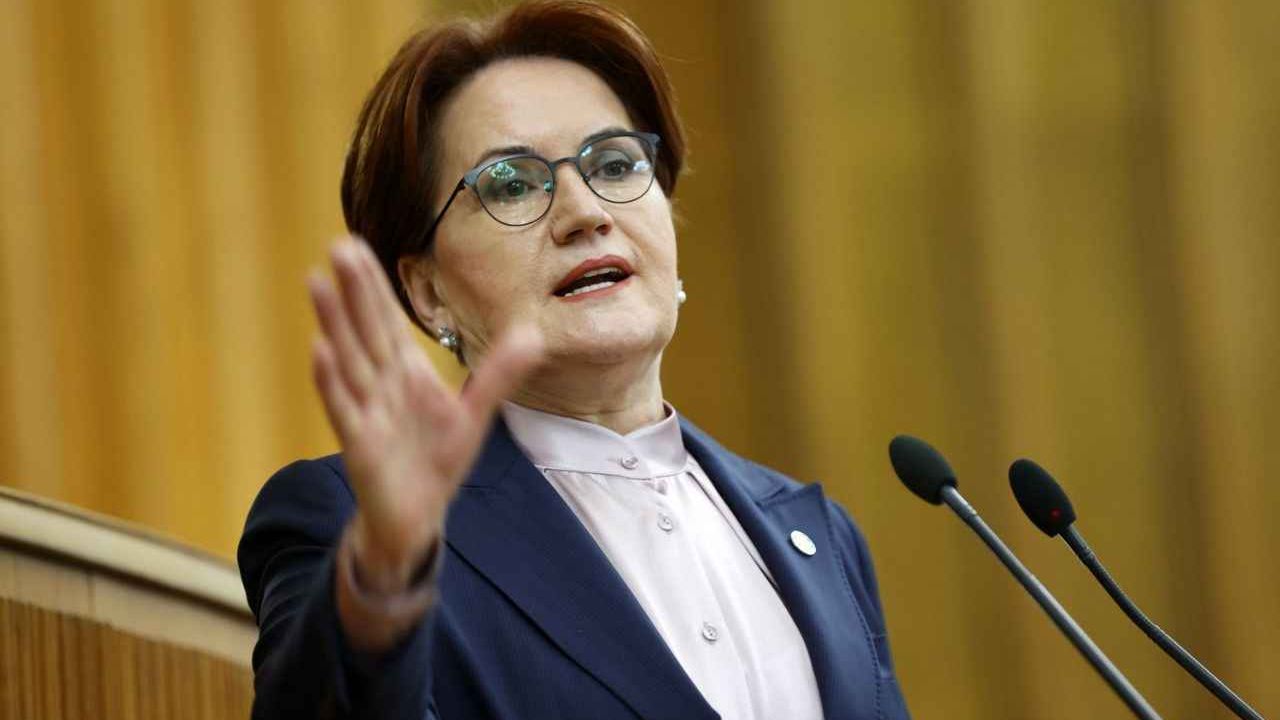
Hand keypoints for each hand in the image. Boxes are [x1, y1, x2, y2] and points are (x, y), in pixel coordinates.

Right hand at [307, 238, 542, 592]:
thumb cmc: (438, 462)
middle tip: (337, 246)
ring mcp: (367, 411)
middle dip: (353, 290)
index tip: (355, 246)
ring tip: (316, 283)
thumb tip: (533, 336)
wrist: (417, 517)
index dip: (373, 286)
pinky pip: (343, 407)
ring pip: (349, 359)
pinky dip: (331, 381)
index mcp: (406, 373)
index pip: (386, 321)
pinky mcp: (360, 443)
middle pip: (365, 329)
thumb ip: (498, 374)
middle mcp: (381, 385)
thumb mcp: (475, 413)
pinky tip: (318, 350)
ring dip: (333, 322)